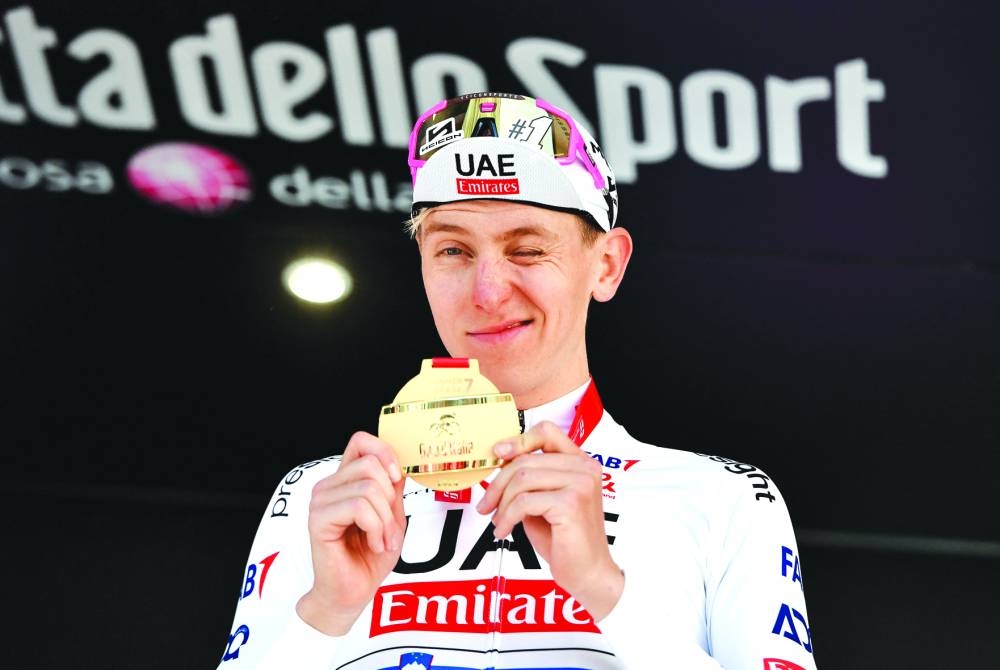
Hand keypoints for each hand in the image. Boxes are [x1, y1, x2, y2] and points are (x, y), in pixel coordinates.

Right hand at [296, 431, 406, 634]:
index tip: (396, 480)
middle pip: (370, 464)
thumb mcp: (392, 515)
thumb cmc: (370, 556)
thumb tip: (401, 463)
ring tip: (381, 541)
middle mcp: (329, 486)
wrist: (353, 592)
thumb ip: (393, 487)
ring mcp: (320, 501)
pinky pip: (359, 508)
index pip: (361, 441)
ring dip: (385, 521)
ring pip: (368, 488)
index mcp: (345, 480)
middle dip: (390, 499)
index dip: (385, 453)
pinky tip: (372, 544)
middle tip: (388, 528)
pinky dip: (375, 529)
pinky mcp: (318, 519)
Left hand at [475, 421, 623, 620]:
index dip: (518, 440)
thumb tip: (499, 462)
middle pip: (526, 460)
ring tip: (498, 521)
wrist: (588, 573)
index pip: (547, 432)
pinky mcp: (571, 503)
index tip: (497, 454)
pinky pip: (524, 501)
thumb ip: (530, 480)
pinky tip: (505, 530)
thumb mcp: (543, 501)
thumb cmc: (565, 539)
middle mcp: (585, 468)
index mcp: (580, 462)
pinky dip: (508, 517)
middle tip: (486, 505)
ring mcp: (580, 484)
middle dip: (498, 484)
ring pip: (522, 479)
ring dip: (502, 503)